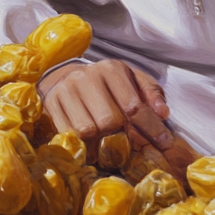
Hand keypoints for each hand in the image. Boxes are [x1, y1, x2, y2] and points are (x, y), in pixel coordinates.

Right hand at [39, 58, 172, 149]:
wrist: (69, 77)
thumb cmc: (109, 86)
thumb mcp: (134, 82)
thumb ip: (151, 95)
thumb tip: (162, 113)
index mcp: (111, 69)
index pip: (134, 106)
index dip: (151, 128)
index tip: (164, 144)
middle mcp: (86, 76)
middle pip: (109, 121)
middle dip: (123, 137)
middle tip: (129, 144)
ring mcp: (65, 89)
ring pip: (87, 131)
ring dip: (101, 144)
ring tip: (108, 144)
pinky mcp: (50, 104)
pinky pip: (68, 134)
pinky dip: (82, 145)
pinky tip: (91, 144)